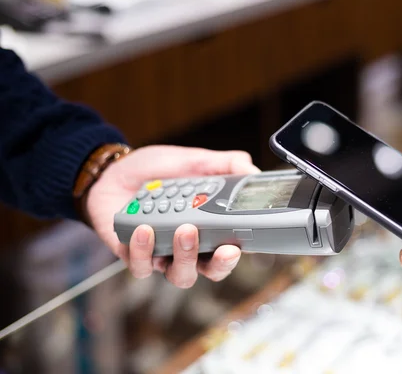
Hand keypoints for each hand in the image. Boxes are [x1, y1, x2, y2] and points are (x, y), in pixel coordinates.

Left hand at [85, 145, 260, 287]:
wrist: (114, 170)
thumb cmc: (156, 170)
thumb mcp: (195, 161)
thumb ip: (225, 164)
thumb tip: (252, 170)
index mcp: (208, 228)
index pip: (228, 251)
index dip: (235, 256)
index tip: (238, 246)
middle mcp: (187, 248)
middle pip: (209, 272)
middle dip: (217, 265)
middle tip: (220, 248)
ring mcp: (160, 253)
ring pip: (178, 274)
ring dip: (184, 256)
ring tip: (183, 229)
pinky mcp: (132, 255)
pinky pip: (141, 266)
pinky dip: (143, 250)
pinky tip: (144, 229)